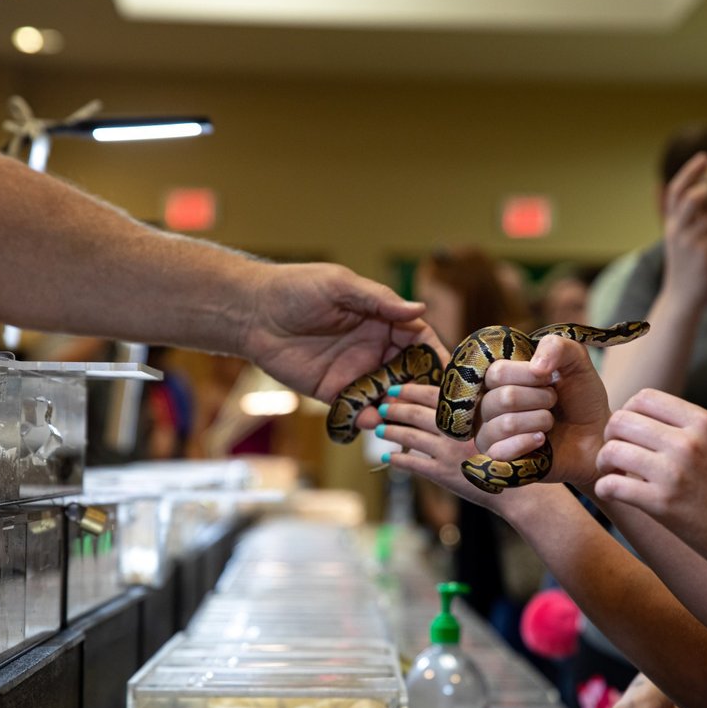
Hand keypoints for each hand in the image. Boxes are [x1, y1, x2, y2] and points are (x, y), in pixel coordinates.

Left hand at [243, 262, 441, 402]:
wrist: (253, 312)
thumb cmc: (297, 288)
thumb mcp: (341, 286)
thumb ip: (379, 300)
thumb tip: (419, 310)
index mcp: (380, 320)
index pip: (418, 340)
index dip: (436, 355)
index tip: (452, 371)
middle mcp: (372, 348)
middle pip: (409, 373)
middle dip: (424, 388)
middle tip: (438, 404)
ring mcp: (354, 372)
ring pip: (386, 395)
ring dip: (400, 407)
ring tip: (411, 418)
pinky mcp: (332, 392)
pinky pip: (356, 408)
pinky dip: (368, 417)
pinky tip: (374, 421)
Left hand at [377, 383, 531, 512]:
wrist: (518, 490)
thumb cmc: (512, 454)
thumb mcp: (499, 425)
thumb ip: (478, 413)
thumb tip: (456, 400)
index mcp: (469, 414)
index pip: (434, 396)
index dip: (411, 391)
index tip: (395, 388)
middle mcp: (456, 431)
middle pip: (416, 414)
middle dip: (395, 409)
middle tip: (380, 405)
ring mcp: (447, 453)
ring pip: (410, 437)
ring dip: (391, 431)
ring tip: (378, 428)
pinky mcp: (443, 474)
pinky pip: (413, 464)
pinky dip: (398, 460)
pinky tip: (388, 457)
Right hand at [473, 334, 611, 489]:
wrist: (595, 437)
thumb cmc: (580, 399)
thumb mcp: (576, 363)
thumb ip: (557, 346)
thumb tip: (535, 367)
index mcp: (499, 379)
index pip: (497, 372)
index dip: (528, 374)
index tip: (549, 378)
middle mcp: (487, 404)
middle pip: (503, 397)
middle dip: (540, 398)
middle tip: (553, 402)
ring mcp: (489, 433)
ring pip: (505, 424)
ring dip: (540, 420)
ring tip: (550, 422)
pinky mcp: (496, 460)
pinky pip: (500, 451)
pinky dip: (528, 443)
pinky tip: (543, 441)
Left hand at [594, 389, 706, 571]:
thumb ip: (687, 429)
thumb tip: (642, 417)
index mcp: (704, 422)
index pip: (644, 397)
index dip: (628, 413)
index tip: (630, 433)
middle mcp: (688, 441)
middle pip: (621, 420)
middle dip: (611, 437)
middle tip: (617, 455)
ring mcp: (674, 472)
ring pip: (611, 450)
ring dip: (605, 463)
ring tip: (614, 474)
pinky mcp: (662, 504)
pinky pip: (611, 485)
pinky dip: (605, 489)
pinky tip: (614, 493)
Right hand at [663, 153, 706, 312]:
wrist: (681, 300)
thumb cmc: (688, 268)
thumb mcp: (683, 240)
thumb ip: (692, 218)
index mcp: (672, 224)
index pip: (675, 191)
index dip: (689, 171)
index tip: (704, 157)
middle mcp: (677, 231)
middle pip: (690, 198)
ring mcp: (689, 243)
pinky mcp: (704, 255)